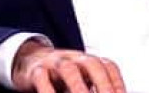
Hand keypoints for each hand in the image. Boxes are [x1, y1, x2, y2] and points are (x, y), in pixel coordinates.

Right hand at [11, 40, 125, 92]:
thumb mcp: (82, 80)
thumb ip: (95, 88)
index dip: (117, 83)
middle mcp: (75, 58)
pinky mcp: (36, 70)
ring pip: (68, 70)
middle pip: (92, 65)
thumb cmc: (64, 76)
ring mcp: (55, 62)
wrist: (31, 59)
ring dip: (78, 87)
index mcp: (89, 60)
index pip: (109, 67)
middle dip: (103, 84)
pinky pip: (42, 78)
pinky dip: (48, 90)